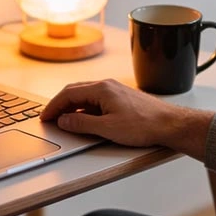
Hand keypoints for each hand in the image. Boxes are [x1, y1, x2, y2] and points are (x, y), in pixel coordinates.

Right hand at [41, 79, 212, 158]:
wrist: (170, 124)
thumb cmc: (144, 125)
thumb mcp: (107, 129)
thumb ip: (82, 125)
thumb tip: (64, 121)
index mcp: (101, 89)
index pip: (68, 94)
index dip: (53, 107)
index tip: (45, 117)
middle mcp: (107, 85)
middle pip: (75, 92)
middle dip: (60, 105)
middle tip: (49, 118)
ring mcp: (115, 91)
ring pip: (86, 96)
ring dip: (72, 107)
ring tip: (64, 121)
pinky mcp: (121, 98)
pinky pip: (96, 100)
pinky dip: (84, 109)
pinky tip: (85, 120)